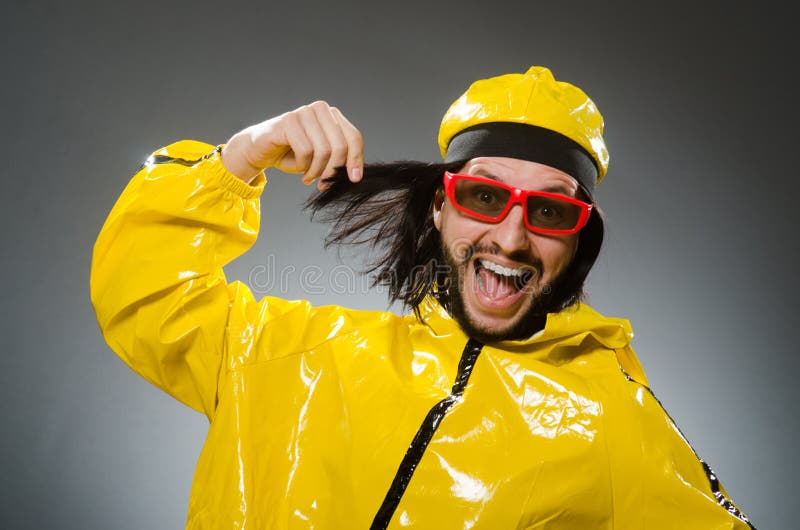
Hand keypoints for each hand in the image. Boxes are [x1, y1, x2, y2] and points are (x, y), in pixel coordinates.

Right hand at [221, 101, 363, 188]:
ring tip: (309, 177)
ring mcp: (304, 112)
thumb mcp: (321, 159)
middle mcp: (320, 109)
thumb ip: (338, 161)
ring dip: (316, 170)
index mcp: (332, 116)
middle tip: (323, 184)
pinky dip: (303, 165)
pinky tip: (298, 169)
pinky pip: (305, 150)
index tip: (354, 179)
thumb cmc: (292, 154)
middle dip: (333, 169)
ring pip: (324, 150)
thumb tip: (356, 175)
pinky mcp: (289, 121)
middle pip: (340, 145)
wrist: (260, 151)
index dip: (356, 160)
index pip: (353, 137)